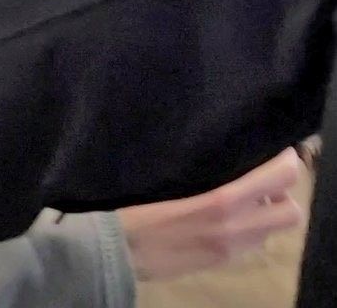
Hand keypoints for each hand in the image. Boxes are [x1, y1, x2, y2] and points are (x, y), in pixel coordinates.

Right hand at [118, 148, 302, 281]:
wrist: (119, 249)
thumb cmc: (137, 202)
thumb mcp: (173, 175)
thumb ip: (209, 168)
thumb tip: (232, 152)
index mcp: (222, 200)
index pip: (281, 178)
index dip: (286, 160)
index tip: (274, 149)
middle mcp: (236, 228)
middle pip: (291, 213)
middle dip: (282, 193)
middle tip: (263, 177)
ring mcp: (231, 249)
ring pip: (273, 230)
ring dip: (266, 212)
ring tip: (245, 195)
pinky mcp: (221, 262)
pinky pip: (252, 243)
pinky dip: (250, 227)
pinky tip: (227, 215)